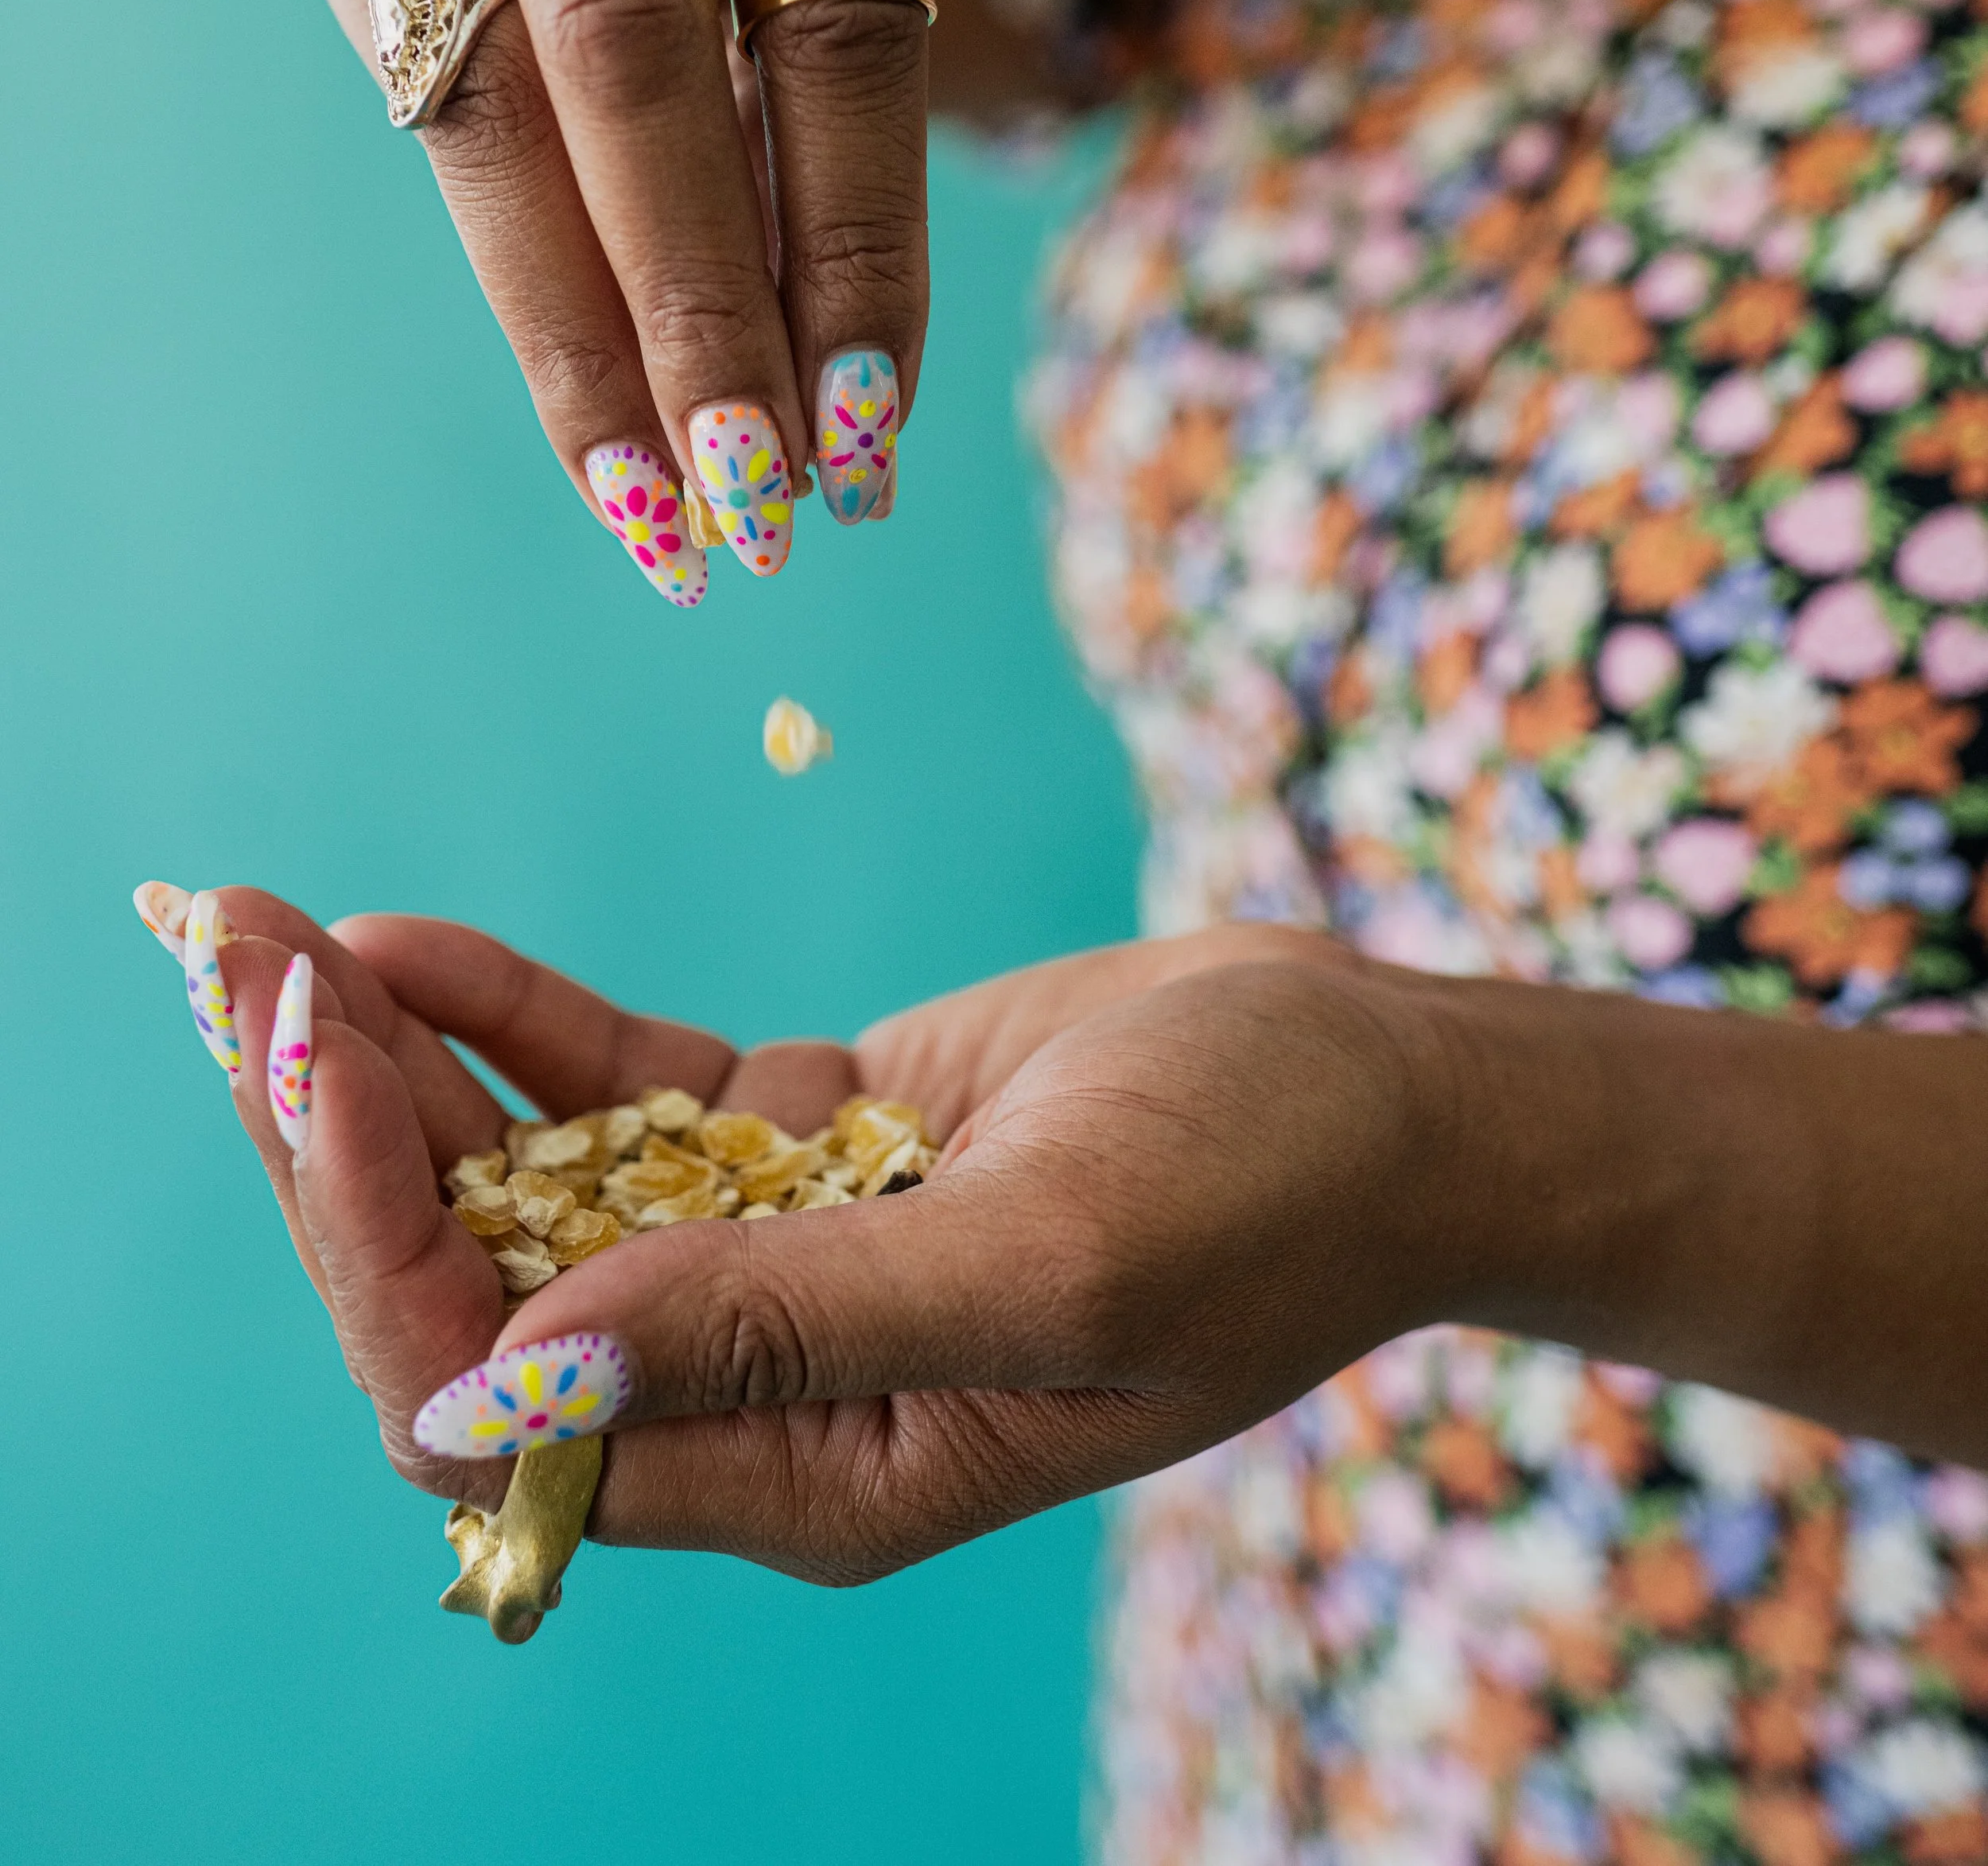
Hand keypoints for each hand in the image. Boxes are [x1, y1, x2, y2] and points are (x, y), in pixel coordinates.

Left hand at [186, 889, 1438, 1577]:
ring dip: (391, 1065)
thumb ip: (788, 1323)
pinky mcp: (804, 1132)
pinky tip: (408, 941)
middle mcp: (765, 1382)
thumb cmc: (1272, 1195)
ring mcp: (775, 1249)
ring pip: (520, 1180)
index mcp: (815, 1474)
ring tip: (267, 937)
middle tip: (231, 968)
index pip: (511, 1417)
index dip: (387, 1254)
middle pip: (477, 1291)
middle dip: (340, 1140)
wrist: (1393, 1091)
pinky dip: (505, 1018)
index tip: (322, 1070)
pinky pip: (609, 1092)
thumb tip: (511, 1375)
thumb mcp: (1047, 1264)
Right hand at [298, 0, 928, 590]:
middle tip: (753, 500)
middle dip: (693, 300)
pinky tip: (588, 397)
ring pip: (495, 102)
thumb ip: (849, 111)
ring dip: (581, 332)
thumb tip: (843, 420)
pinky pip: (431, 106)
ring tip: (658, 504)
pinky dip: (521, 267)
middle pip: (631, 44)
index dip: (854, 233)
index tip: (869, 429)